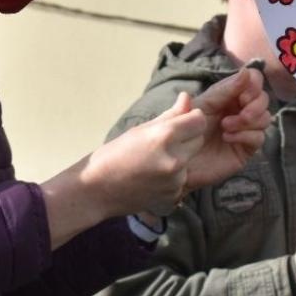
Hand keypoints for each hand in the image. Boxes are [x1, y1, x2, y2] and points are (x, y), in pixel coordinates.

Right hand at [70, 91, 207, 224]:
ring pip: (189, 162)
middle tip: (162, 143)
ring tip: (152, 164)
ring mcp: (175, 181)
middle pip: (198, 141)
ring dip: (179, 159)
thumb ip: (169, 115)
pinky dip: (171, 178)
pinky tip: (151, 179)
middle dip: (186, 138)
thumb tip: (186, 97)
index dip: (192, 119)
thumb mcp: (139, 130)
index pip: (198, 121)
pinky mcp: (174, 197)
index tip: (182, 121)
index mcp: (164, 137)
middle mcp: (174, 159)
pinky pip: (181, 180)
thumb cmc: (113, 155)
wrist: (96, 190)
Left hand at [181, 67, 269, 189]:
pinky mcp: (245, 148)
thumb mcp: (199, 106)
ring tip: (225, 127)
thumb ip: (221, 91)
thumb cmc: (182, 129)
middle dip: (255, 104)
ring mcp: (244, 129)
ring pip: (265, 118)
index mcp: (227, 95)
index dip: (253, 84)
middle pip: (263, 98)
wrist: (175, 159)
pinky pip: (259, 138)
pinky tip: (228, 138)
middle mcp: (238, 109)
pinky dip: (245, 135)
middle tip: (241, 112)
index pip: (252, 80)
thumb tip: (243, 72)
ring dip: (248, 120)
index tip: (243, 96)